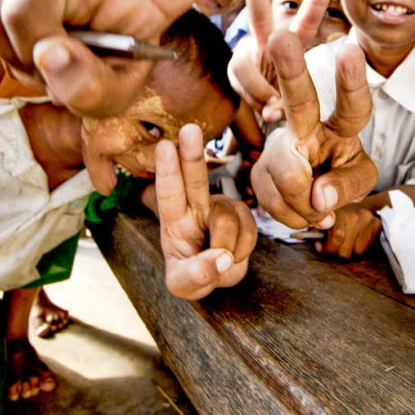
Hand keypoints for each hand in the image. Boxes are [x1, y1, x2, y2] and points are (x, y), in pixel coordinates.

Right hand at [0, 0, 260, 116]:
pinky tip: (24, 47)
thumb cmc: (94, 83)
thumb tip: (51, 49)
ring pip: (26, 0)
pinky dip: (4, 43)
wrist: (53, 80)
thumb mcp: (103, 101)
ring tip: (45, 59)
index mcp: (145, 7)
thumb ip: (85, 84)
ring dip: (27, 43)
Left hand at [156, 124, 257, 299]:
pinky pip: (249, 230)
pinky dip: (243, 249)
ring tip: (219, 259)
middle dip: (192, 155)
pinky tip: (234, 252)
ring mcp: (221, 208)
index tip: (165, 146)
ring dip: (227, 246)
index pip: (168, 194)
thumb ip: (197, 276)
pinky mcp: (243, 213)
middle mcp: (195, 207)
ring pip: (228, 219)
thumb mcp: (184, 285)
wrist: (219, 274)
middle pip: (195, 180)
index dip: (167, 171)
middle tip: (189, 129)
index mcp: (173, 221)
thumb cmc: (192, 274)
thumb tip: (221, 259)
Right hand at [228, 0, 332, 120]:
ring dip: (259, 87)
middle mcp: (267, 42)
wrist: (270, 110)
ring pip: (241, 61)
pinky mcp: (234, 72)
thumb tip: (272, 114)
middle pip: (259, 15)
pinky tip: (265, 110)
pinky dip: (254, 98)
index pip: (306, 21)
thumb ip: (285, 103)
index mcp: (293, 41)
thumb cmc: (292, 94)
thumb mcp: (301, 95)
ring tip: (273, 109)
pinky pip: (240, 84)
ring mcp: (248, 55)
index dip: (315, 2)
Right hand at [250, 31, 375, 228]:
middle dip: (291, 68)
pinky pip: (272, 199)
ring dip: (307, 204)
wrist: (309, 190)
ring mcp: (279, 147)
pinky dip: (290, 215)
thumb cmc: (341, 173)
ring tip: (316, 209)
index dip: (351, 81)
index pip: (352, 106)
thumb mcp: (360, 180)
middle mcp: (307, 126)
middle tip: (282, 36)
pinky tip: (298, 208)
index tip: (349, 49)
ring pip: (288, 174)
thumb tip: (319, 196)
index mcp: (341, 125)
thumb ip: (347, 186)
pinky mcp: (260, 169)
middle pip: (299, 99)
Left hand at [316, 203, 381, 257]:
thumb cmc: (338, 216)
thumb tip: (309, 241)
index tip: (321, 246)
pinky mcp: (377, 225)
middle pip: (345, 249)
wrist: (360, 205)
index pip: (337, 235)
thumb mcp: (325, 219)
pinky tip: (356, 239)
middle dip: (336, 252)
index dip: (328, 247)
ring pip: (356, 251)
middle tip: (333, 247)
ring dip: (348, 250)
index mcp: (340, 211)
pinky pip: (365, 248)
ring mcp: (368, 220)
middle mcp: (356, 214)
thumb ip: (316, 229)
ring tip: (345, 241)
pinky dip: (359, 248)